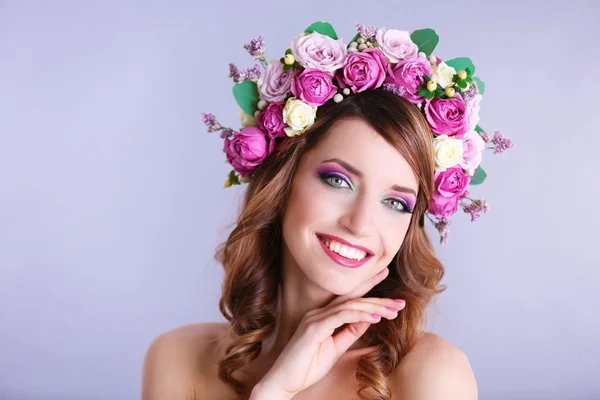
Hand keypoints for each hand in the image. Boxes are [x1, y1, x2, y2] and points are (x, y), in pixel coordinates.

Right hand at [256, 267, 405, 397]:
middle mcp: (318, 313)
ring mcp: (315, 319)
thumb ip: (349, 332)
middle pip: (353, 299)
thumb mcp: (335, 348)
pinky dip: (360, 315)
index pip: (349, 298)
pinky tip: (375, 318)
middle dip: (379, 298)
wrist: (283, 381)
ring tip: (393, 310)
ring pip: (350, 306)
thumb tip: (367, 320)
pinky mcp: (314, 329)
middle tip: (400, 301)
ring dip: (374, 307)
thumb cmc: (306, 367)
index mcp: (323, 316)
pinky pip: (341, 317)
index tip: (387, 280)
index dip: (369, 288)